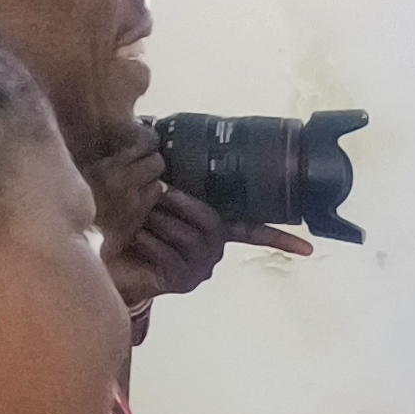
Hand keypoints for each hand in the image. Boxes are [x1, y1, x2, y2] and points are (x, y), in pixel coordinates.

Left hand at [99, 163, 315, 307]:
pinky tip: (136, 237)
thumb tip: (155, 130)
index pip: (253, 232)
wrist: (106, 256)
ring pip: (192, 239)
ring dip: (163, 222)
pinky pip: (171, 256)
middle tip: (158, 192)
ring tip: (142, 216)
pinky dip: (149, 241)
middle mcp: (212, 252)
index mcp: (212, 229)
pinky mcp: (179, 283)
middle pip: (213, 225)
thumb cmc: (128, 221)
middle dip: (183, 205)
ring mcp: (198, 270)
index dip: (280, 238)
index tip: (308, 249)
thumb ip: (165, 172)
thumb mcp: (149, 192)